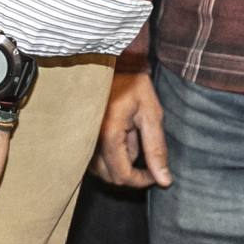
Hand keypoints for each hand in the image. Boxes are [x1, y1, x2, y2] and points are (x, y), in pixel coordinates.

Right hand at [91, 68, 171, 186]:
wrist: (111, 62)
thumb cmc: (133, 84)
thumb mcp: (151, 114)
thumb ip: (156, 149)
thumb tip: (164, 180)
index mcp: (109, 134)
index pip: (123, 175)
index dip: (143, 180)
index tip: (156, 172)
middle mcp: (90, 139)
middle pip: (110, 177)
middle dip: (131, 174)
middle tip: (147, 157)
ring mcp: (82, 137)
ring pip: (100, 170)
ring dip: (119, 165)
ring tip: (132, 141)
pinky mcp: (80, 134)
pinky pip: (92, 159)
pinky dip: (108, 158)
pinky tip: (120, 139)